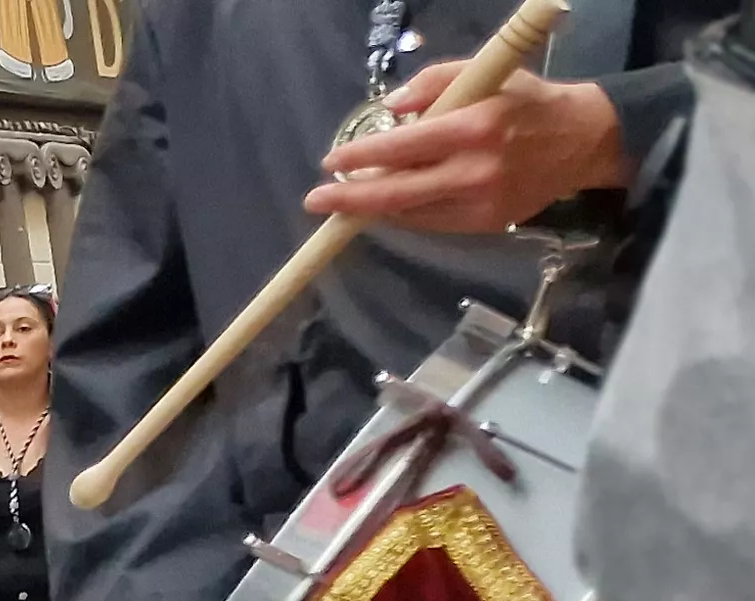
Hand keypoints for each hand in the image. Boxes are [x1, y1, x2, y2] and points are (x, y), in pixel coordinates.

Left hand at [307, 62, 628, 232]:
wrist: (584, 140)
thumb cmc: (526, 102)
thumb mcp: (484, 75)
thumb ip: (433, 82)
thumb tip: (390, 109)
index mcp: (474, 129)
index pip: (401, 149)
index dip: (360, 158)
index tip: (331, 162)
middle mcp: (476, 172)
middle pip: (396, 194)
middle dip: (350, 199)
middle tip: (317, 199)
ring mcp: (483, 204)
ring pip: (410, 214)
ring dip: (373, 208)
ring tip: (347, 200)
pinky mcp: (489, 225)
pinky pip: (432, 223)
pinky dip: (405, 214)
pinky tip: (386, 205)